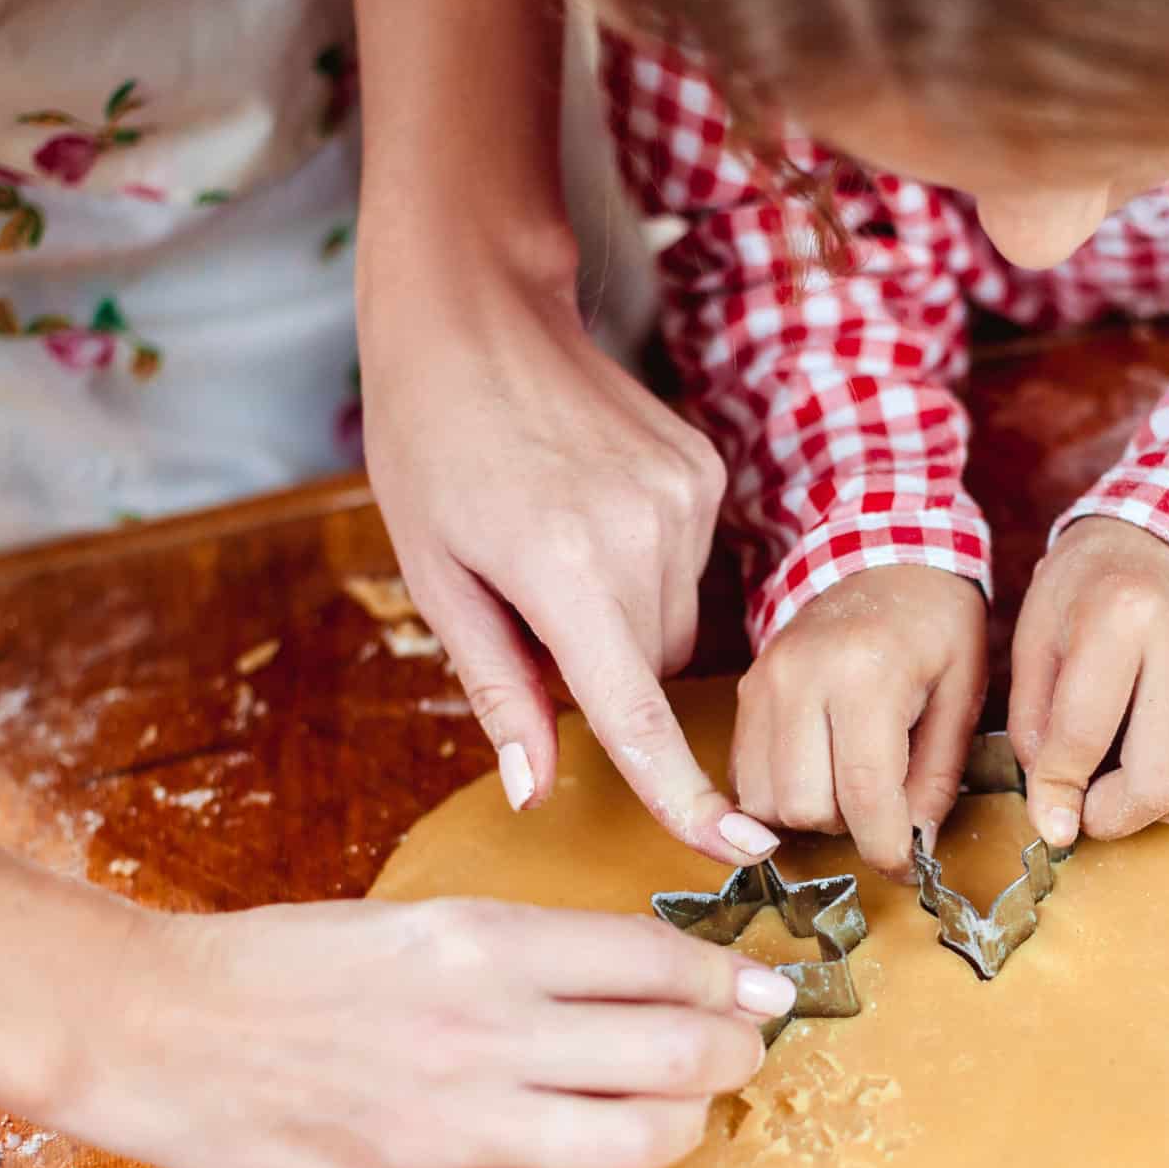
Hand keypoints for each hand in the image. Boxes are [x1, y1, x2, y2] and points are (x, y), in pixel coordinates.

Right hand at [52, 898, 797, 1167]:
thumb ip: (537, 954)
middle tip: (744, 1045)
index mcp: (486, 942)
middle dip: (737, 1050)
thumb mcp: (425, 922)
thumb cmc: (289, 967)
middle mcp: (489, 1029)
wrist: (166, 1035)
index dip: (734, 977)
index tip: (763, 986)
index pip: (662, 960)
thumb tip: (653, 976)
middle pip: (680, 1051)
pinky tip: (616, 1155)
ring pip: (643, 1139)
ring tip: (683, 1105)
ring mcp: (464, 1121)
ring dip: (688, 1122)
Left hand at [358, 247, 777, 866]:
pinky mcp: (705, 471)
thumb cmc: (429, 444)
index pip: (636, 715)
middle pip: (650, 670)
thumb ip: (497, 690)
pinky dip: (643, 566)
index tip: (739, 852)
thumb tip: (535, 791)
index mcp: (562, 569)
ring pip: (674, 623)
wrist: (476, 315)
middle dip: (601, 667)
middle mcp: (641, 534)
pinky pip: (688, 566)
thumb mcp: (437, 577)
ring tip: (555, 541)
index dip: (685, 797)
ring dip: (623, 617)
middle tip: (529, 603)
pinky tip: (592, 507)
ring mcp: (686, 496)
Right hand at [731, 566, 988, 875]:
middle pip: (805, 808)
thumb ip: (939, 776)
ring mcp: (764, 682)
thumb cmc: (938, 626)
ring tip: (850, 783)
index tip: (906, 866)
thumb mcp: (964, 695)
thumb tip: (913, 847)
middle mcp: (801, 677)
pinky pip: (745, 777)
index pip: (864, 793)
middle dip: (849, 827)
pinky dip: (781, 795)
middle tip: (884, 805)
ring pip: (765, 802)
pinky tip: (820, 771)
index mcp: (866, 673)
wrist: (885, 559)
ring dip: (811, 815)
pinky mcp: (744, 691)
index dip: (886, 847)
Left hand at [1009, 518, 1168, 846]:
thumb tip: (1055, 811)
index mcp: (1121, 618)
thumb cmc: (1086, 591)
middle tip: (1088, 810)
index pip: (1083, 737)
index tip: (1049, 820)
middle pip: (1161, 781)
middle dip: (1114, 817)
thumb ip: (1035, 727)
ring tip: (1136, 788)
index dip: (1056, 793)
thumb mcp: (1034, 641)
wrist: (1157, 540)